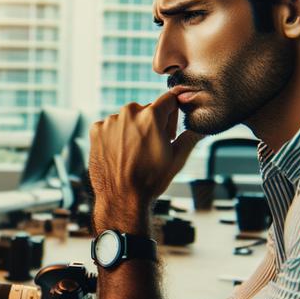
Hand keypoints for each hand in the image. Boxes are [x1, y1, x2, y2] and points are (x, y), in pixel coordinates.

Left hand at [89, 87, 202, 229]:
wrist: (121, 199)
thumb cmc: (150, 181)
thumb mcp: (177, 159)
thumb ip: (191, 137)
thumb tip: (203, 128)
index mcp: (151, 116)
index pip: (169, 99)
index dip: (172, 116)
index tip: (169, 133)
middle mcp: (129, 113)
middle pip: (147, 109)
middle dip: (152, 124)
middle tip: (151, 148)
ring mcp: (110, 121)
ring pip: (128, 118)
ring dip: (133, 130)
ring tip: (134, 154)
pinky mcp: (96, 130)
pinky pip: (110, 126)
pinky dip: (115, 136)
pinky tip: (120, 153)